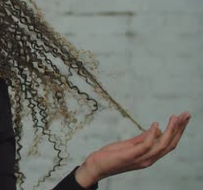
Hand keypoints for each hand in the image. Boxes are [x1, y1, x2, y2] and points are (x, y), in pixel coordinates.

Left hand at [74, 111, 190, 187]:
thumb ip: (142, 138)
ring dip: (170, 130)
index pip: (169, 143)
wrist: (96, 166)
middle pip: (170, 144)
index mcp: (149, 156)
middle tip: (186, 114)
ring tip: (174, 117)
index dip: (178, 131)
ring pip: (162, 145)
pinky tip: (156, 124)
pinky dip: (152, 135)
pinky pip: (145, 146)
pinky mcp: (131, 156)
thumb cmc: (111, 156)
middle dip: (179, 129)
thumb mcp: (129, 145)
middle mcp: (149, 159)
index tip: (183, 117)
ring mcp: (141, 159)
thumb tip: (156, 129)